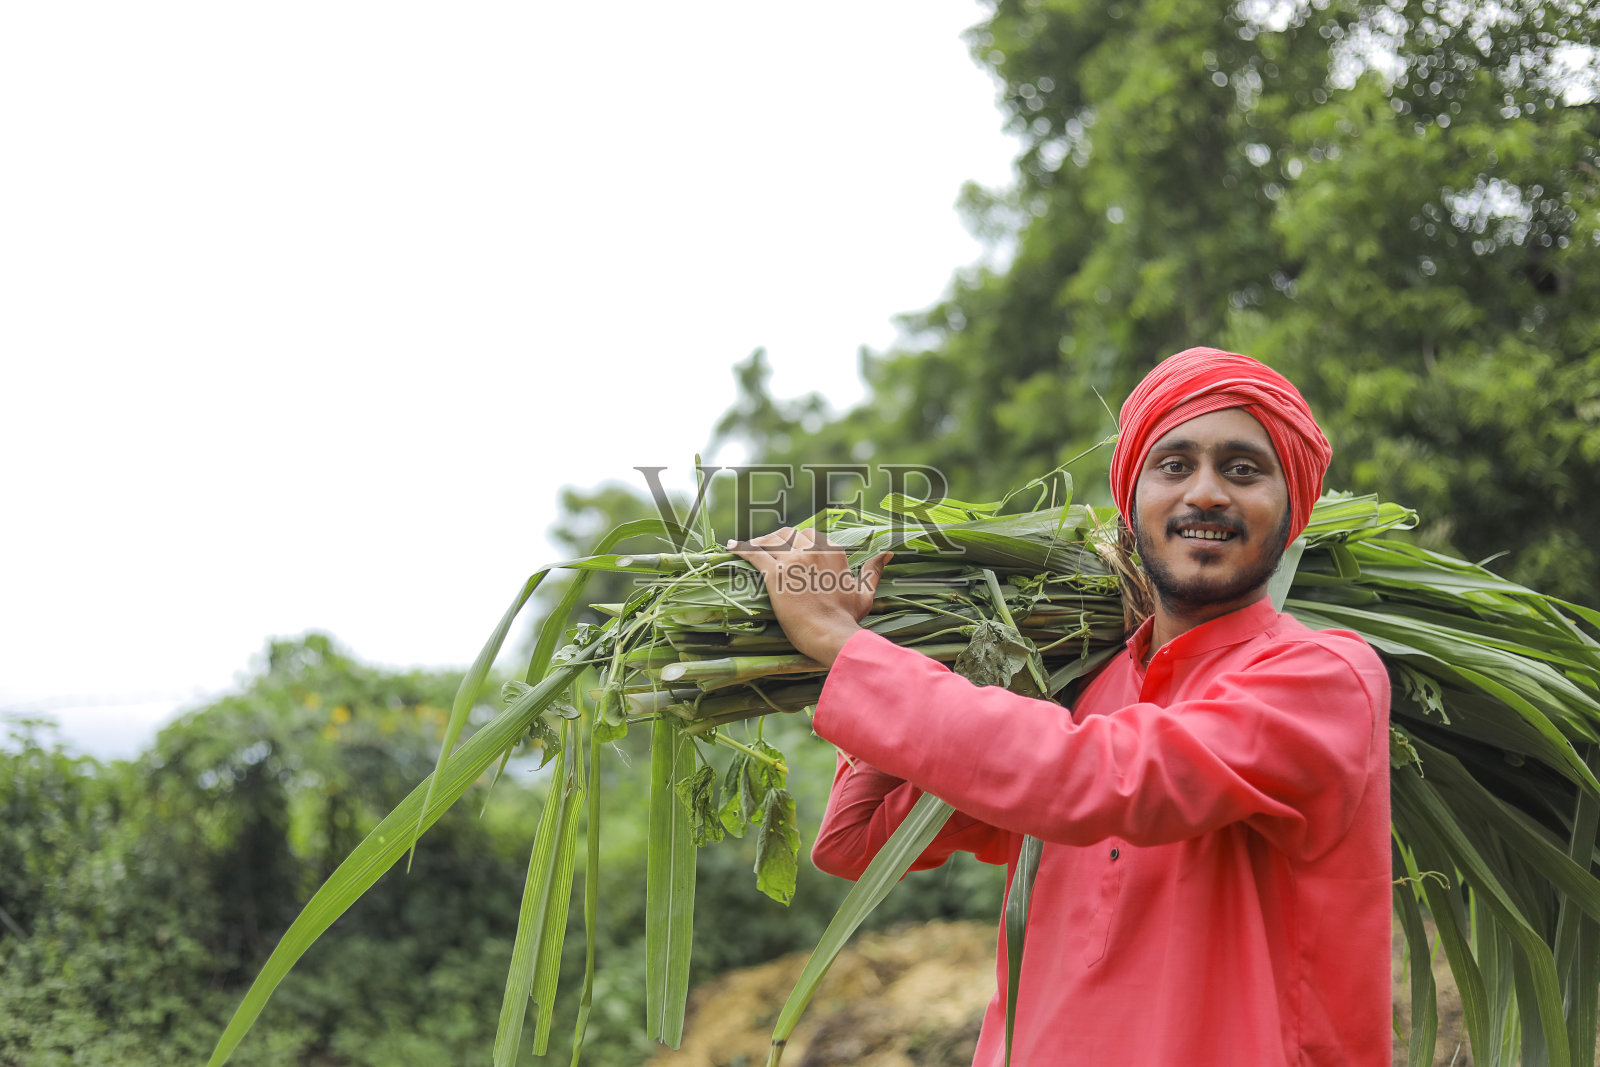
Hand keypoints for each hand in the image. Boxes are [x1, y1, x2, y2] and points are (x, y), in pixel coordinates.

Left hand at [727, 527, 891, 666]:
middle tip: (770, 549)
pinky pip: (754, 553)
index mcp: (833, 552)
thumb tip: (887, 554)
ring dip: (760, 541)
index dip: (798, 543)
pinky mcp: (775, 574)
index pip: (811, 536)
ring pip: (771, 541)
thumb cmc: (848, 619)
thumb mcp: (865, 592)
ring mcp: (793, 561)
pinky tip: (731, 545)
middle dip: (779, 539)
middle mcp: (812, 550)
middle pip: (789, 534)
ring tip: (750, 547)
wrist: (831, 635)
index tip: (791, 551)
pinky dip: (741, 547)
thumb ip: (873, 570)